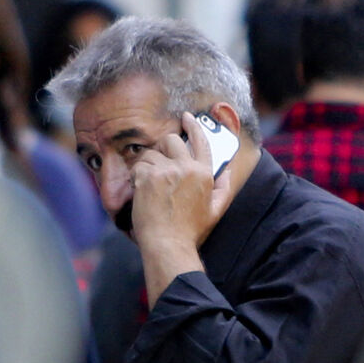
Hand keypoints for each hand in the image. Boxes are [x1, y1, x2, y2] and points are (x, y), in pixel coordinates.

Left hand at [131, 113, 236, 305]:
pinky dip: (136, 176)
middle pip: (171, 140)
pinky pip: (138, 165)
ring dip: (147, 166)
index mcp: (204, 174)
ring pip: (151, 153)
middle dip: (162, 148)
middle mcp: (187, 168)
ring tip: (149, 186)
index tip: (187, 118)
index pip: (201, 141)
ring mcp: (166, 171)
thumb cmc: (190, 232)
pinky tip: (141, 192)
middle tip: (158, 164)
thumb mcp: (214, 211)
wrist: (168, 244)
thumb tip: (227, 172)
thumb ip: (223, 189)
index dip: (193, 126)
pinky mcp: (148, 177)